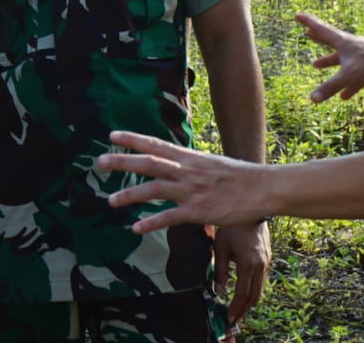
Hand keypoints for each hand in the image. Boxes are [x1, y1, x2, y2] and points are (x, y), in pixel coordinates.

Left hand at [98, 131, 268, 231]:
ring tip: (110, 201)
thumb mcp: (211, 163)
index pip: (156, 144)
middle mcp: (187, 170)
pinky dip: (151, 222)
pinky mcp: (198, 210)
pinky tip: (136, 227)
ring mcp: (192, 190)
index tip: (112, 135)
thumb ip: (191, 165)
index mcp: (189, 157)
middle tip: (99, 161)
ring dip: (130, 195)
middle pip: (149, 162)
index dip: (133, 139)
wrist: (263, 188)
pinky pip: (170, 217)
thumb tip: (176, 164)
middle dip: (123, 161)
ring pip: (154, 190)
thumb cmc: (239, 177)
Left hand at [213, 221, 269, 324]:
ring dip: (250, 300)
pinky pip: (262, 278)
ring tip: (240, 307)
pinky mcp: (268, 257)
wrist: (251, 208)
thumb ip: (220, 270)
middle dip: (244, 309)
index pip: (242, 293)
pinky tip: (246, 290)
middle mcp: (261, 265)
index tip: (229, 317)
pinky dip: (254, 288)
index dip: (236, 307)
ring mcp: (266, 261)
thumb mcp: (220, 248)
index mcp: (248, 264)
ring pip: (260, 288)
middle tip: (235, 317)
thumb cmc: (231, 227)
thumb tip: (218, 290)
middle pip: (255, 296)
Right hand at [295, 12, 363, 101]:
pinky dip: (347, 85)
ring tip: (316, 65)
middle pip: (330, 41)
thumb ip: (330, 87)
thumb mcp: (349, 75)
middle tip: (307, 32)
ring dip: (329, 62)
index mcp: (344, 42)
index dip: (308, 22)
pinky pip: (354, 76)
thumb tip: (312, 99)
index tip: (297, 15)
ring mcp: (361, 57)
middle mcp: (351, 47)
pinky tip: (344, 96)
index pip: (322, 29)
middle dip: (318, 38)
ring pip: (341, 60)